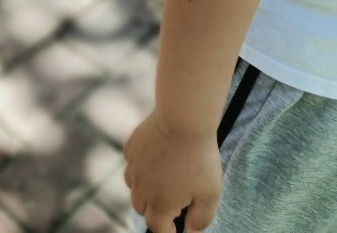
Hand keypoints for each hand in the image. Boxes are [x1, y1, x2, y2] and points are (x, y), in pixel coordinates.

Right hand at [124, 111, 221, 231]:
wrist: (182, 120)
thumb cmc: (200, 159)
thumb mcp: (210, 194)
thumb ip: (201, 218)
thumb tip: (192, 232)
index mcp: (160, 203)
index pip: (156, 227)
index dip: (167, 231)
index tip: (176, 228)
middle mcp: (141, 187)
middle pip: (141, 208)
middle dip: (154, 212)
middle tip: (173, 204)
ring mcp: (133, 166)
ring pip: (133, 187)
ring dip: (145, 190)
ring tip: (163, 182)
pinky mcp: (131, 147)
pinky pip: (132, 164)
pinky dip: (141, 168)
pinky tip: (156, 159)